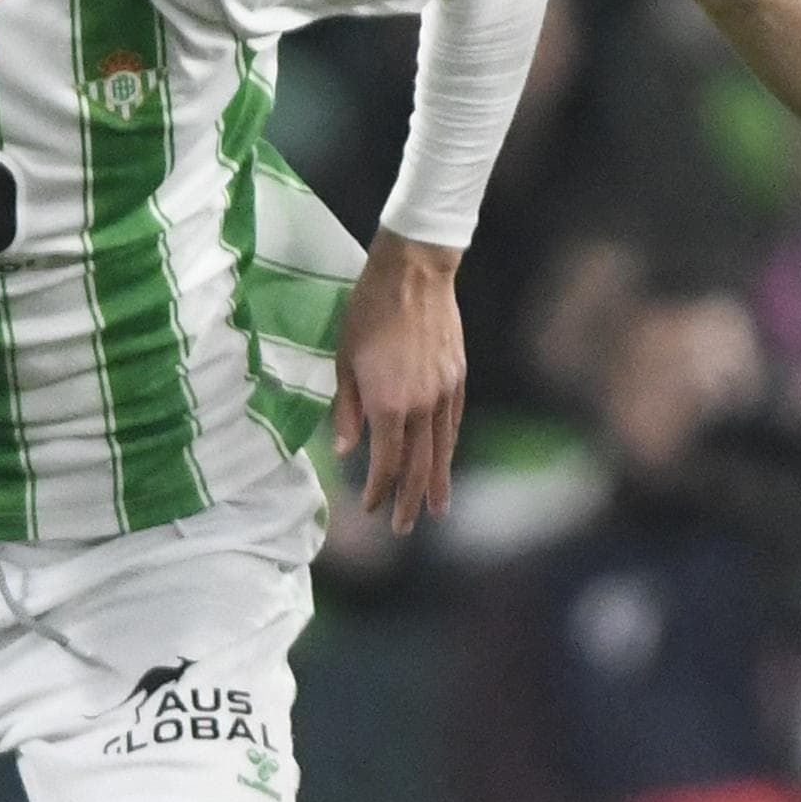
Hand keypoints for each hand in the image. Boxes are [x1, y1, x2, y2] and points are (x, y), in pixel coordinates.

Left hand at [331, 229, 465, 533]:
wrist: (414, 272)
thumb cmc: (367, 311)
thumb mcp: (343, 360)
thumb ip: (346, 410)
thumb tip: (343, 451)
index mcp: (389, 405)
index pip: (385, 463)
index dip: (378, 490)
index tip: (370, 508)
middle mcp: (421, 406)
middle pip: (418, 467)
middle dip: (409, 501)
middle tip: (404, 529)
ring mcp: (444, 393)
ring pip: (441, 450)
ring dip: (436, 483)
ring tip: (435, 510)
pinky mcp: (457, 377)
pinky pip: (453, 424)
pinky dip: (448, 448)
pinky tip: (445, 461)